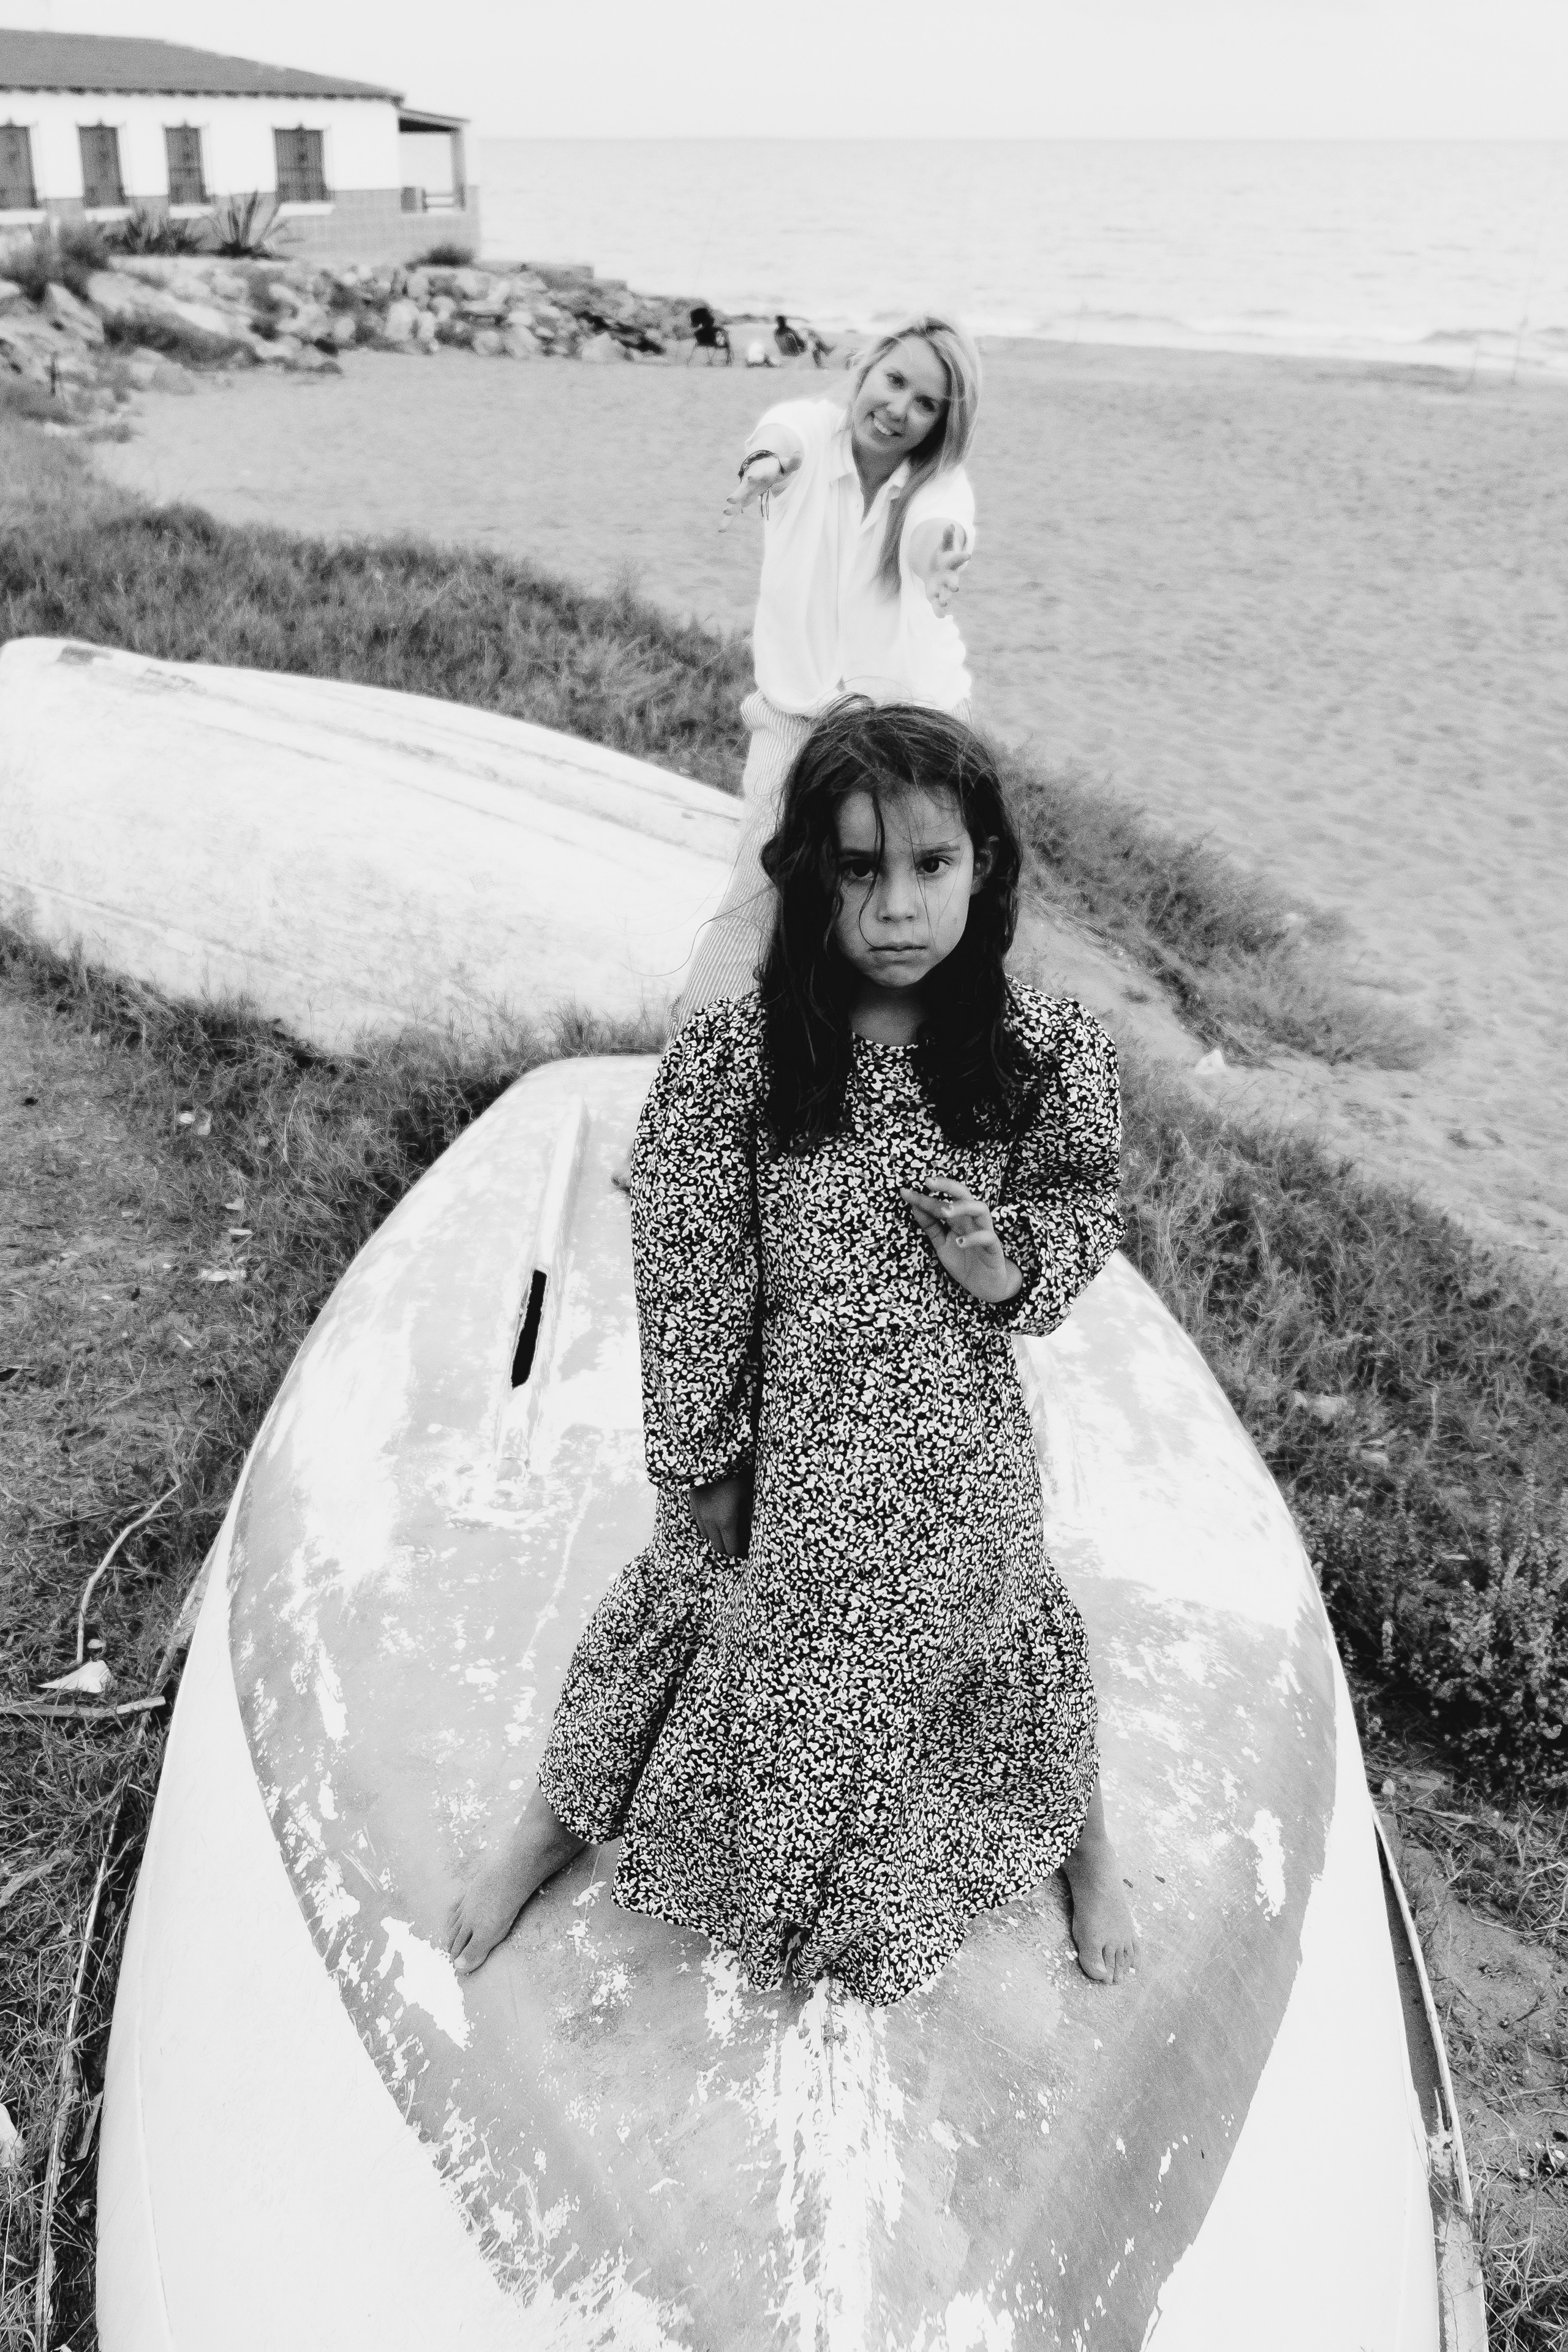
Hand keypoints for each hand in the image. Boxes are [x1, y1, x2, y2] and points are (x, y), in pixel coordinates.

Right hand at [687, 1469, 751, 1556]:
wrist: (712, 1458)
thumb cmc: (736, 1477)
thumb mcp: (749, 1496)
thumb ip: (750, 1517)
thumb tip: (754, 1533)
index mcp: (726, 1522)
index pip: (732, 1549)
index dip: (741, 1553)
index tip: (748, 1550)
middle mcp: (710, 1522)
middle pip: (719, 1547)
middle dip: (729, 1548)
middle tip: (739, 1543)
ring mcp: (699, 1514)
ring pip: (708, 1537)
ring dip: (717, 1537)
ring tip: (728, 1530)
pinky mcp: (693, 1506)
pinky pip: (700, 1523)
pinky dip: (708, 1526)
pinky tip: (716, 1517)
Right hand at [719, 453, 784, 532]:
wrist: (760, 464)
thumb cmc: (775, 467)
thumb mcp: (785, 464)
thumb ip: (792, 462)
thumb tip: (799, 453)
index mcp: (760, 473)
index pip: (757, 475)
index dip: (755, 476)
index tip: (751, 478)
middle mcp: (749, 482)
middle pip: (743, 489)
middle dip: (737, 494)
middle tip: (730, 500)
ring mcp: (745, 491)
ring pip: (737, 501)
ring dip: (731, 509)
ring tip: (725, 514)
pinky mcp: (743, 499)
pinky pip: (735, 510)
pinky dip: (728, 520)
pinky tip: (722, 530)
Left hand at [901, 1174, 1021, 1304]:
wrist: (985, 1285)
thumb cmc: (964, 1261)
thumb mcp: (942, 1244)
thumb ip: (931, 1227)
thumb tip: (914, 1207)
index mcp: (959, 1218)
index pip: (942, 1201)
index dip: (923, 1197)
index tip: (905, 1192)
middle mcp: (972, 1221)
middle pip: (964, 1194)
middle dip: (947, 1186)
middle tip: (928, 1182)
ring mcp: (985, 1232)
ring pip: (980, 1209)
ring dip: (962, 1207)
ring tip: (945, 1211)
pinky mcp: (994, 1249)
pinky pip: (987, 1237)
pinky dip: (974, 1237)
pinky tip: (959, 1243)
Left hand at [918, 523, 969, 616]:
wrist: (937, 570)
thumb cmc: (942, 556)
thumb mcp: (944, 546)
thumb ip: (947, 537)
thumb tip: (949, 525)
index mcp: (951, 563)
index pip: (957, 559)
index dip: (962, 557)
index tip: (968, 555)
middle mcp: (949, 577)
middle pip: (952, 581)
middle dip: (952, 585)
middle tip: (955, 588)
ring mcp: (943, 588)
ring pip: (945, 594)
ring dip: (944, 599)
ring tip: (944, 603)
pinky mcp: (935, 596)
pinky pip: (936, 604)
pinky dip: (938, 611)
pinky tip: (940, 617)